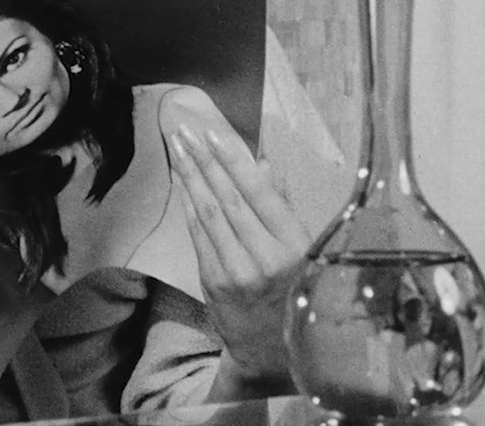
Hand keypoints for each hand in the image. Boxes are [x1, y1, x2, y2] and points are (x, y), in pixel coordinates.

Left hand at [169, 125, 310, 386]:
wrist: (274, 354)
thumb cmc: (298, 294)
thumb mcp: (305, 252)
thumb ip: (282, 208)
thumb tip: (262, 164)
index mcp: (296, 248)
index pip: (260, 195)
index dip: (233, 162)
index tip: (213, 134)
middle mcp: (266, 260)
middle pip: (228, 199)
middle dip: (203, 161)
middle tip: (184, 131)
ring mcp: (236, 273)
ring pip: (209, 214)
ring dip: (190, 177)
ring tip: (179, 148)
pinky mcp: (214, 283)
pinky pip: (198, 236)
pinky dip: (189, 207)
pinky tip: (181, 185)